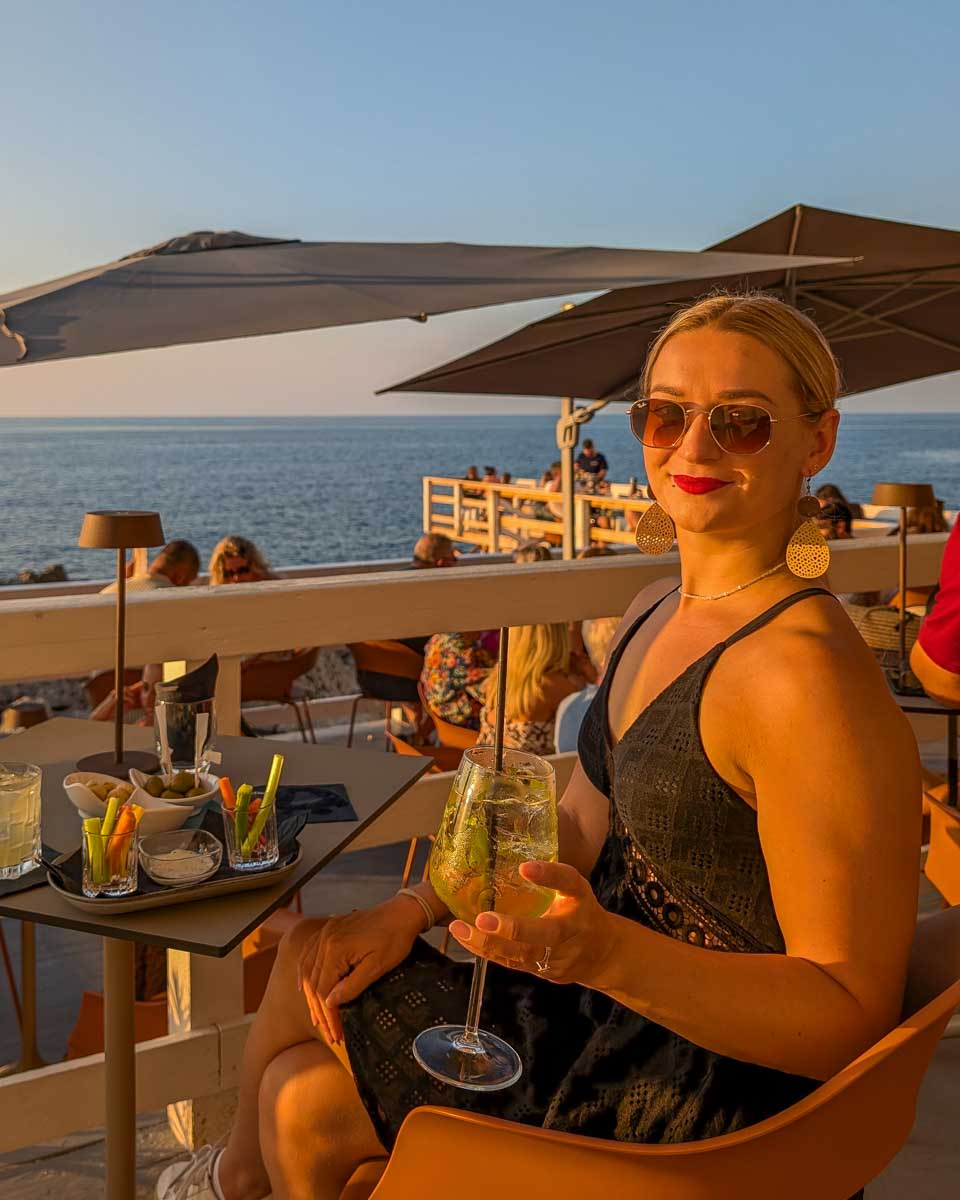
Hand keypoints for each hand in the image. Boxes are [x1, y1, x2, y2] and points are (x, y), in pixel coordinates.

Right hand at [296, 898, 423, 1042]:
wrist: (402, 912)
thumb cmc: (395, 938)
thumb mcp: (378, 966)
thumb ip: (352, 986)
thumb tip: (330, 1003)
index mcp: (335, 948)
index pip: (323, 990)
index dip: (329, 1015)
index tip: (337, 1034)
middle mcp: (325, 939)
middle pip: (312, 982)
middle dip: (319, 1011)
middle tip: (330, 1033)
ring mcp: (325, 933)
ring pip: (307, 970)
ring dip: (310, 996)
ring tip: (318, 1018)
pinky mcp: (330, 930)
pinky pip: (309, 954)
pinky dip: (305, 973)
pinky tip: (304, 986)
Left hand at [448, 861, 618, 987]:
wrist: (603, 955)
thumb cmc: (582, 912)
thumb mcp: (575, 889)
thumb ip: (552, 876)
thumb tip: (520, 863)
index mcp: (579, 903)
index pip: (568, 884)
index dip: (549, 876)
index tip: (525, 867)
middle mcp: (571, 933)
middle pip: (544, 935)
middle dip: (513, 930)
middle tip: (483, 919)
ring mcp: (558, 958)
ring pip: (523, 956)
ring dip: (489, 944)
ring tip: (460, 929)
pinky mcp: (543, 972)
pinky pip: (514, 964)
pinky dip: (489, 953)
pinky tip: (468, 939)